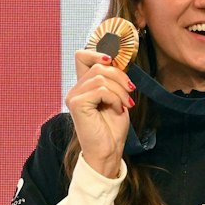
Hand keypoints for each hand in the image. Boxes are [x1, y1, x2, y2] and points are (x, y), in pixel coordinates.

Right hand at [66, 49, 130, 178]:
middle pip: (98, 66)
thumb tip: (117, 61)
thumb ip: (112, 79)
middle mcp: (75, 89)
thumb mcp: (116, 97)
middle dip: (120, 76)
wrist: (108, 151)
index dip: (98, 53)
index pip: (82, 56)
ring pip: (101, 77)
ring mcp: (73, 96)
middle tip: (130, 92)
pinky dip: (115, 99)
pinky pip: (101, 90)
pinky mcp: (76, 104)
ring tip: (125, 104)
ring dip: (120, 90)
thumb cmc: (112, 128)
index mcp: (83, 86)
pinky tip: (117, 109)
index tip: (113, 63)